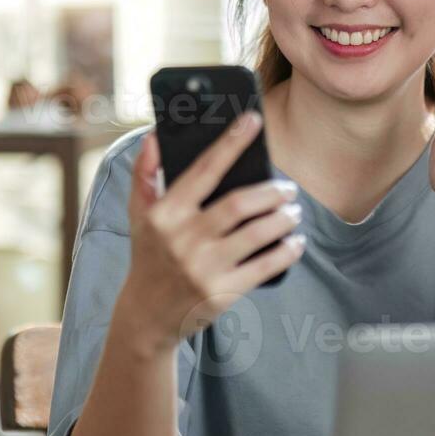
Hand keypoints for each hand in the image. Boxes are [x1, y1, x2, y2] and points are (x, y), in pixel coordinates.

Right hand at [117, 112, 304, 352]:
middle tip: (288, 188)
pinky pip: (265, 266)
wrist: (146, 315)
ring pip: (257, 233)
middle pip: (239, 204)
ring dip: (284, 218)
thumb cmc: (149, 256)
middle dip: (272, 191)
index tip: (253, 120)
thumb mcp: (138, 214)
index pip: (204, 169)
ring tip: (293, 211)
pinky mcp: (222, 293)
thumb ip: (145, 173)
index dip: (230, 142)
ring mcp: (204, 267)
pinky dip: (287, 251)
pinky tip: (295, 241)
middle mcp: (183, 239)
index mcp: (165, 213)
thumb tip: (156, 136)